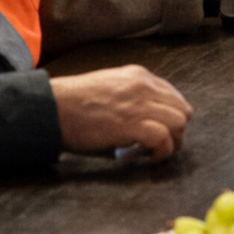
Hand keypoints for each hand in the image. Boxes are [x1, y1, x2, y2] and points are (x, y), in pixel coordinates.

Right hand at [51, 65, 193, 157]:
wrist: (52, 107)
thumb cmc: (73, 103)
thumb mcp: (108, 87)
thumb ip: (130, 97)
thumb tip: (143, 121)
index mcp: (138, 76)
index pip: (172, 94)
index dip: (170, 115)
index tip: (163, 129)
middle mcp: (143, 86)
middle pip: (181, 109)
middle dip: (177, 129)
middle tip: (164, 144)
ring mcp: (140, 104)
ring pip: (179, 122)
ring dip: (173, 141)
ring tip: (157, 152)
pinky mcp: (133, 124)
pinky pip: (164, 139)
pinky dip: (162, 151)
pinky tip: (150, 156)